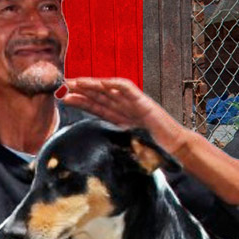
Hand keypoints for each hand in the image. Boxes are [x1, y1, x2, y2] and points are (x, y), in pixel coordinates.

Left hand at [62, 77, 187, 152]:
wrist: (175, 150)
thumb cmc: (154, 152)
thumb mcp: (126, 148)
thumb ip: (112, 147)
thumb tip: (90, 156)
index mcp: (120, 119)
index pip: (97, 107)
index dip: (81, 101)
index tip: (64, 98)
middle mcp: (125, 109)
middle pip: (100, 96)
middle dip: (82, 90)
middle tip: (63, 85)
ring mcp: (134, 104)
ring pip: (110, 90)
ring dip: (93, 85)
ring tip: (77, 82)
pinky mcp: (144, 102)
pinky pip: (128, 89)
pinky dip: (115, 84)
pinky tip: (102, 82)